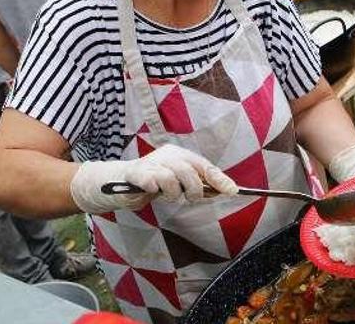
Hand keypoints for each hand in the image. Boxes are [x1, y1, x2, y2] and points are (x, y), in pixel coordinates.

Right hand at [69, 144, 237, 213]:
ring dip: (171, 193)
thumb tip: (227, 189)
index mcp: (180, 155)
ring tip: (165, 196)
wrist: (121, 183)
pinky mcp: (135, 174)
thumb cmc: (155, 183)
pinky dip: (152, 187)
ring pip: (170, 178)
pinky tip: (150, 190)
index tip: (233, 191)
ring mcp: (150, 163)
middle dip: (193, 190)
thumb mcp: (180, 183)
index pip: (204, 165)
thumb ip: (200, 184)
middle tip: (188, 198)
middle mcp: (167, 155)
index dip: (219, 179)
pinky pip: (149, 180)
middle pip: (189, 171)